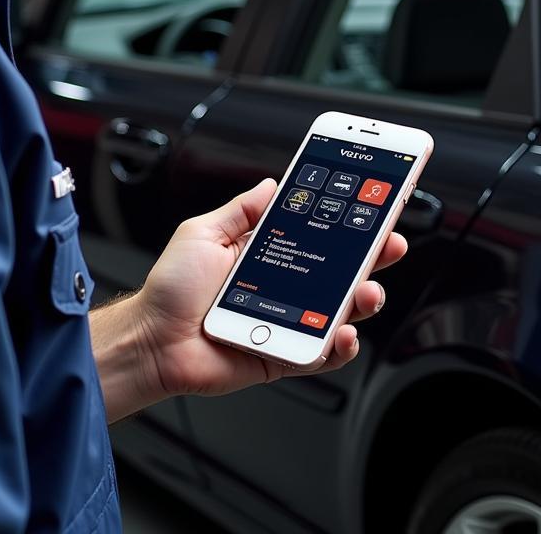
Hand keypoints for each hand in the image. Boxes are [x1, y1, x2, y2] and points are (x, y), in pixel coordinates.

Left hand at [131, 178, 407, 397]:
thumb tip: (271, 183)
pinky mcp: (283, 356)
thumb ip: (241, 210)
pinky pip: (320, 354)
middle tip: (389, 244)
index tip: (371, 207)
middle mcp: (283, 287)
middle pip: (339, 272)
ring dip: (363, 300)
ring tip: (368, 291)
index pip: (316, 235)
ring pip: (339, 312)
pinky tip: (343, 332)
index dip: (346, 223)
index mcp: (266, 255)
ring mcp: (286, 322)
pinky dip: (338, 346)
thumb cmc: (170, 289)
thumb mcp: (203, 233)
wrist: (151, 340)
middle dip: (371, 257)